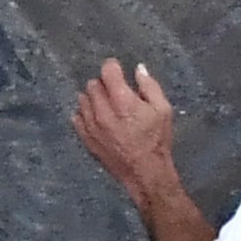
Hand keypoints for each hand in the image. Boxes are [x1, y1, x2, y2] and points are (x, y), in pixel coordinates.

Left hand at [82, 60, 186, 206]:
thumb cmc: (157, 141)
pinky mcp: (84, 135)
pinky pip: (77, 115)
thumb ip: (150, 87)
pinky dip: (86, 114)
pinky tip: (99, 120)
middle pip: (93, 84)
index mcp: (122, 101)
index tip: (117, 70)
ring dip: (94, 99)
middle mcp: (101, 109)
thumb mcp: (163, 111)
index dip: (112, 67)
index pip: (107, 71)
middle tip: (117, 94)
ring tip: (108, 108)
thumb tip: (138, 68)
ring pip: (83, 98)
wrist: (145, 173)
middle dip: (105, 85)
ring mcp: (89, 123)